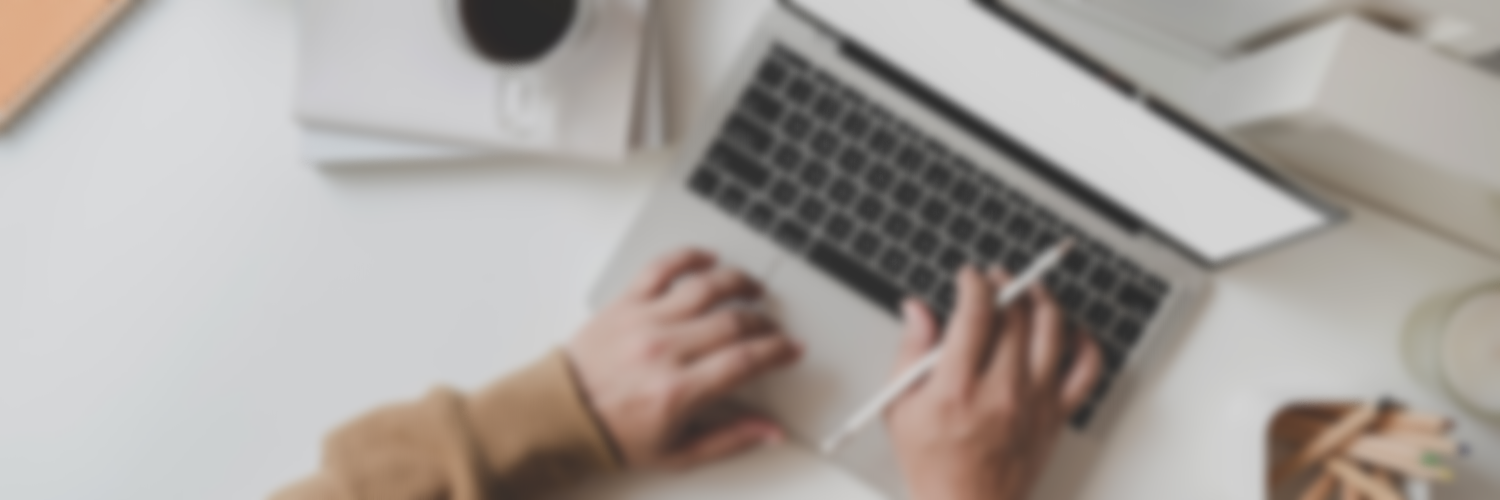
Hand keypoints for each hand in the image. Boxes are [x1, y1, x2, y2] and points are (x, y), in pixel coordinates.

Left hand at [566, 249, 801, 469]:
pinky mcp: (625, 302)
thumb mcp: (677, 453)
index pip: (745, 361)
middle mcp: (663, 351)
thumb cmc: (613, 434)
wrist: (559, 414)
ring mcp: (643, 321)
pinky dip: (690, 256)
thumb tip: (771, 431)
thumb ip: (729, 439)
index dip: (778, 352)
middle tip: (772, 329)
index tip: (791, 349)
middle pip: (733, 322)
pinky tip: (709, 259)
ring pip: (706, 287)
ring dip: (738, 282)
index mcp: (678, 391)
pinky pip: (662, 267)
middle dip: (764, 323)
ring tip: (752, 289)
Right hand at [887, 266, 1103, 499]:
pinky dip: (1085, 342)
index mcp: (957, 388)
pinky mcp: (1056, 415)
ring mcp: (1035, 402)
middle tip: (995, 279)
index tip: (969, 277)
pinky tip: (1069, 330)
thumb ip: (910, 352)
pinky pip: (1087, 369)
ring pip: (1052, 330)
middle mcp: (1001, 391)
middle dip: (1005, 284)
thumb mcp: (900, 408)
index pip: (975, 313)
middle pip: (1015, 315)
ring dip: (1042, 299)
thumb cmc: (932, 465)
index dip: (974, 283)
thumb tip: (917, 310)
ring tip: (1030, 289)